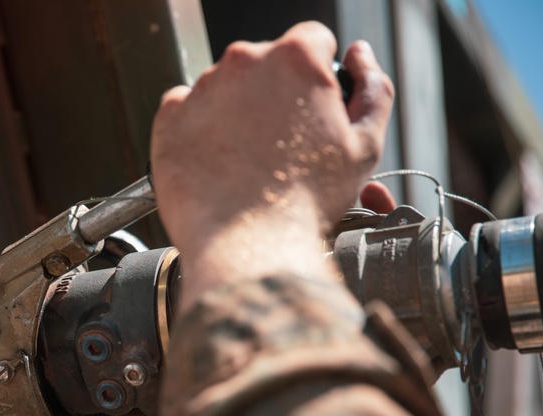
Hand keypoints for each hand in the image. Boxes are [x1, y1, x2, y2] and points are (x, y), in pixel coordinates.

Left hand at [151, 22, 393, 312]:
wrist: (248, 247)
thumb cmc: (306, 202)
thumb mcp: (365, 145)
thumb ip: (373, 88)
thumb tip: (360, 57)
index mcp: (295, 58)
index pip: (313, 40)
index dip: (318, 76)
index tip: (313, 107)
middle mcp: (243, 62)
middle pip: (266, 64)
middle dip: (277, 95)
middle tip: (284, 144)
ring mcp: (201, 89)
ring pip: (226, 88)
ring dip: (238, 114)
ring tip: (251, 162)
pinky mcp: (169, 118)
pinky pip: (187, 112)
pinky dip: (201, 131)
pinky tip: (219, 164)